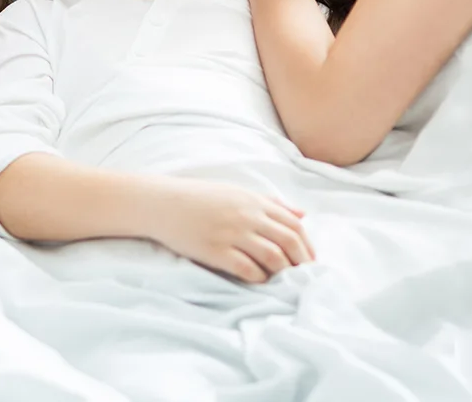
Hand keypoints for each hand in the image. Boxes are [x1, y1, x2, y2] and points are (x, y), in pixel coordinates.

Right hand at [146, 177, 314, 283]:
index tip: (309, 260)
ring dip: (282, 272)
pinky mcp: (215, 250)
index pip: (293, 224)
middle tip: (304, 276)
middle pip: (289, 241)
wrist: (161, 203)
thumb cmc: (198, 197)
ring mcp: (231, 234)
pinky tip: (259, 280)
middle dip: (301, 262)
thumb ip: (270, 203)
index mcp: (253, 201)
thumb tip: (303, 214)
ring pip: (272, 257)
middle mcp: (246, 216)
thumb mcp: (236, 192)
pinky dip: (259, 278)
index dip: (307, 244)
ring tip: (283, 281)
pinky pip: (247, 269)